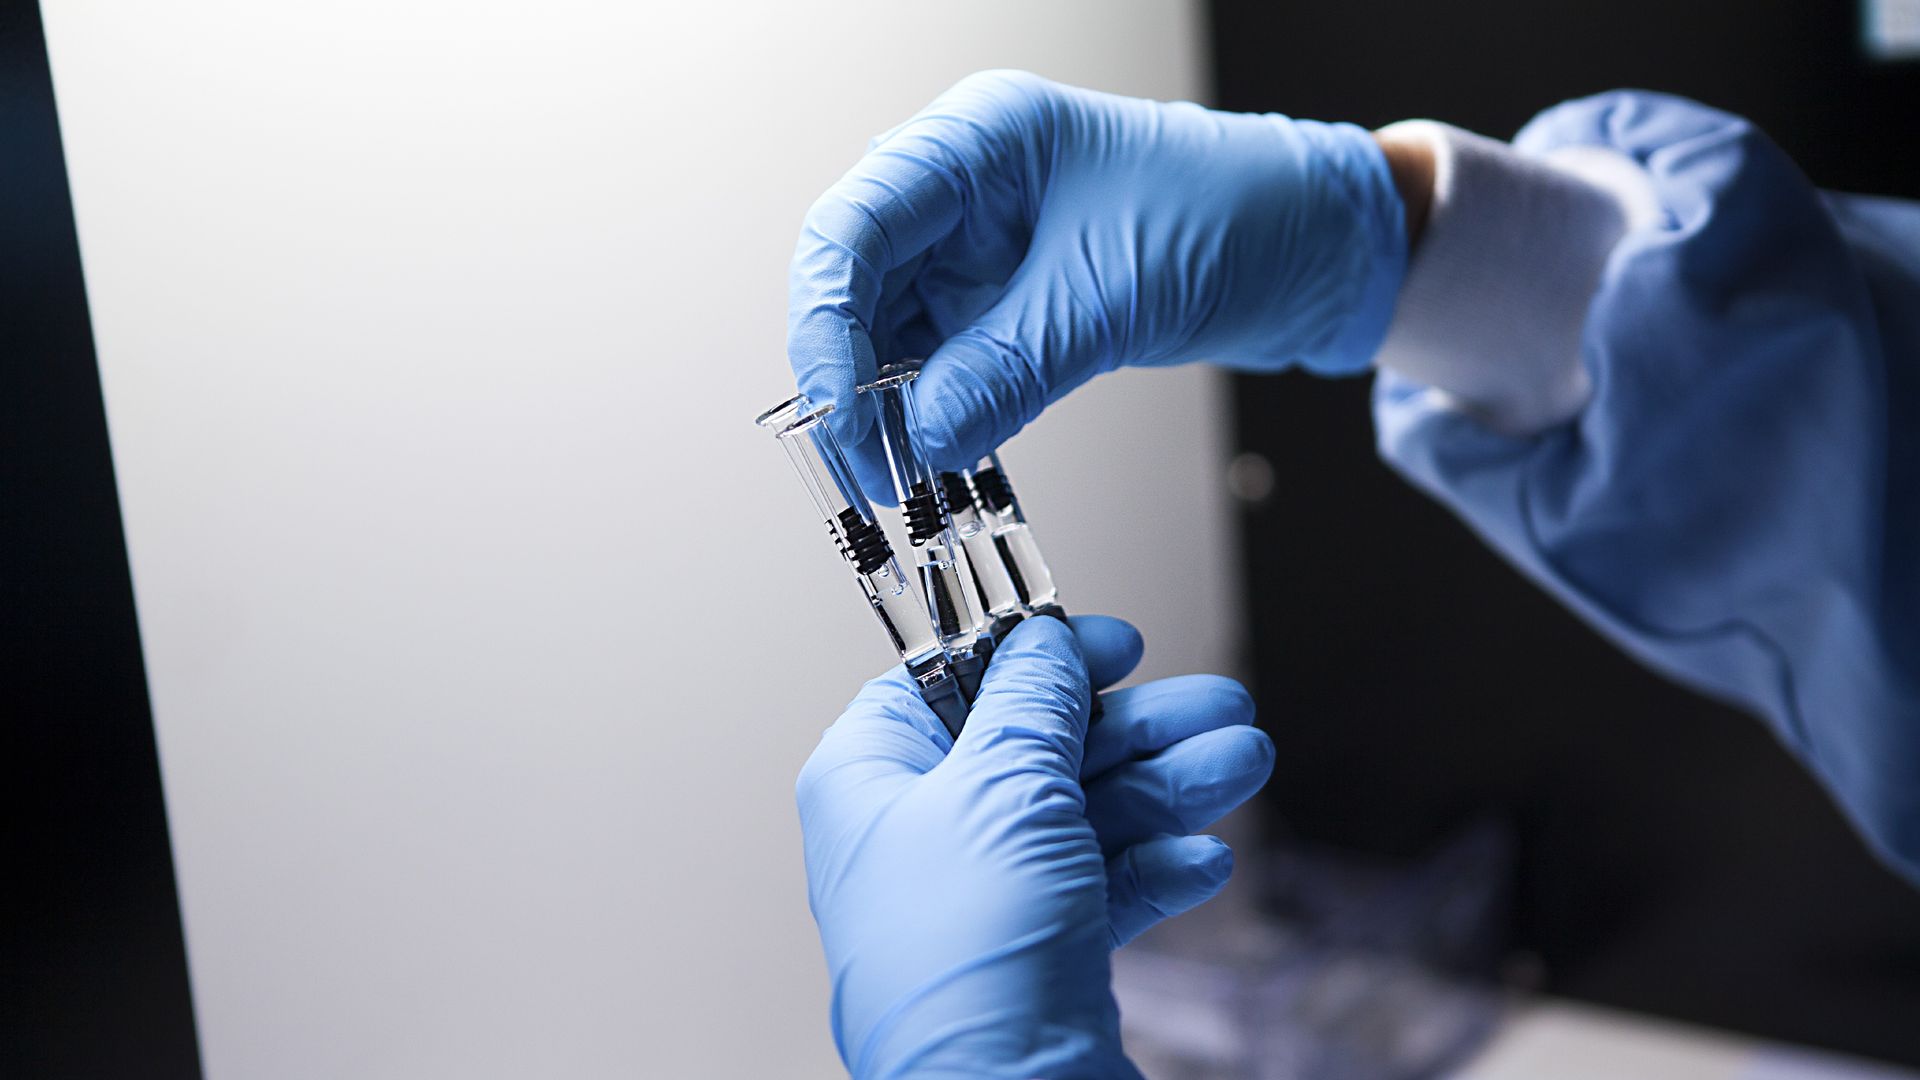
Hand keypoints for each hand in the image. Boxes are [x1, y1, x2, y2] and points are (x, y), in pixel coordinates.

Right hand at [787, 69, 1406, 494]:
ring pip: (889, 329)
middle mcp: (963, 186)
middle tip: (863, 466)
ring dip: (887, 405)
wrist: (1320, 247)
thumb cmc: (1239, 216)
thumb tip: (922, 437)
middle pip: (854, 280)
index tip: (839, 415)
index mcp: (977, 140)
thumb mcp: (1113, 295)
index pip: (853, 227)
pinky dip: (933, 411)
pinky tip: (937, 457)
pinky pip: (941, 359)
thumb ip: (1007, 366)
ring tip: (898, 479)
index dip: (826, 326)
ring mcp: (980, 244)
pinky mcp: (1007, 298)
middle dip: (849, 376)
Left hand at [797, 615, 1273, 1077]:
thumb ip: (1033, 702)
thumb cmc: (964, 962)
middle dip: (1136, 728)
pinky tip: (1203, 857)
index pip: (945, 684)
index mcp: (870, 782)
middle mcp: (920, 838)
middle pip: (1037, 748)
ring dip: (1168, 787)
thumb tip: (1043, 644)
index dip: (1030, 657)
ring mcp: (982, 900)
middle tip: (1216, 704)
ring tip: (1243, 760)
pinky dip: (1155, 868)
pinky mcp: (1038, 954)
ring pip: (1085, 816)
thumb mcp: (1002, 790)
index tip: (1109, 645)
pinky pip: (1102, 887)